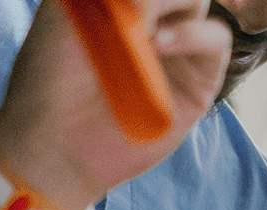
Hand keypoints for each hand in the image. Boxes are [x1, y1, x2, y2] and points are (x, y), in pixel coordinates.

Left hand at [0, 0, 231, 209]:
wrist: (56, 138)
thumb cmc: (50, 76)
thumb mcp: (68, 11)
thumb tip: (146, 0)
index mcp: (119, 2)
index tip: (116, 0)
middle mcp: (151, 21)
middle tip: (131, 9)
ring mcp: (178, 49)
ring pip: (198, 4)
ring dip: (170, 4)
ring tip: (139, 29)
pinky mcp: (199, 81)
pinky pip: (216, 40)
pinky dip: (193, 33)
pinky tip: (159, 44)